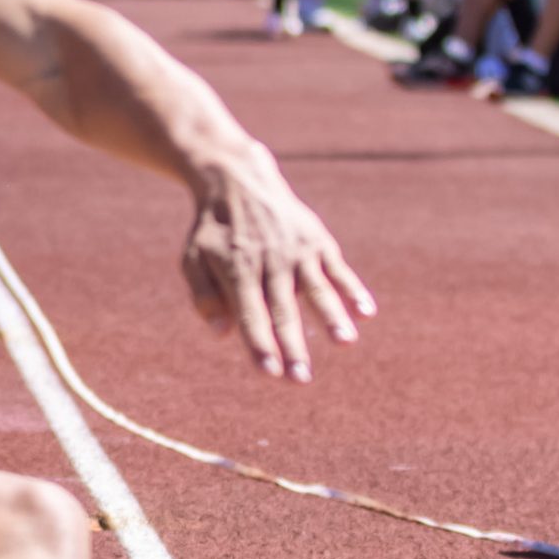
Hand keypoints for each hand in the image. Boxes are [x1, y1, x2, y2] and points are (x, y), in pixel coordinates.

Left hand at [181, 146, 374, 381]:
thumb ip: (203, 297)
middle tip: (301, 379)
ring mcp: (297, 251)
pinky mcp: (317, 242)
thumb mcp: (192, 260)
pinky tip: (366, 313)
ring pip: (317, 289)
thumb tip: (222, 335)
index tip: (269, 374)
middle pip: (283, 311)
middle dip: (293, 346)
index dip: (260, 346)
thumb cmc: (211, 231)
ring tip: (345, 343)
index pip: (250, 316)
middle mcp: (269, 261)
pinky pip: (338, 270)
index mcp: (236, 270)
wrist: (237, 179)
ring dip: (332, 317)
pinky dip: (353, 290)